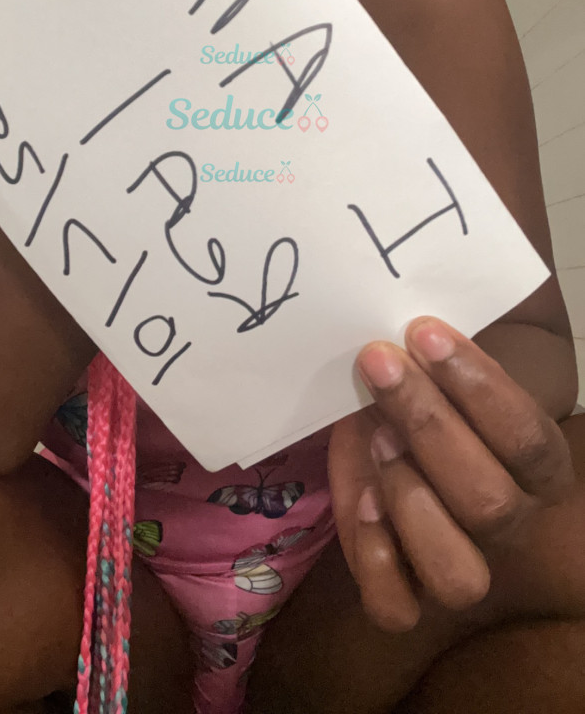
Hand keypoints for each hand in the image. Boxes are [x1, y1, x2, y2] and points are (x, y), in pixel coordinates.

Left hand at [328, 317, 574, 631]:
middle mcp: (512, 525)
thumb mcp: (444, 359)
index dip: (478, 386)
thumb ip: (448, 340)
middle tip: (379, 364)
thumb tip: (419, 294)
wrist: (406, 420)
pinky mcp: (407, 593)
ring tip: (375, 438)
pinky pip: (397, 608)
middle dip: (428, 426)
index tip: (423, 331)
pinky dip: (375, 560)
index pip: (529, 439)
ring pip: (459, 573)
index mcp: (540, 468)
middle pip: (488, 500)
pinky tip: (361, 502)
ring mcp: (463, 565)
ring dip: (411, 501)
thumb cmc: (431, 382)